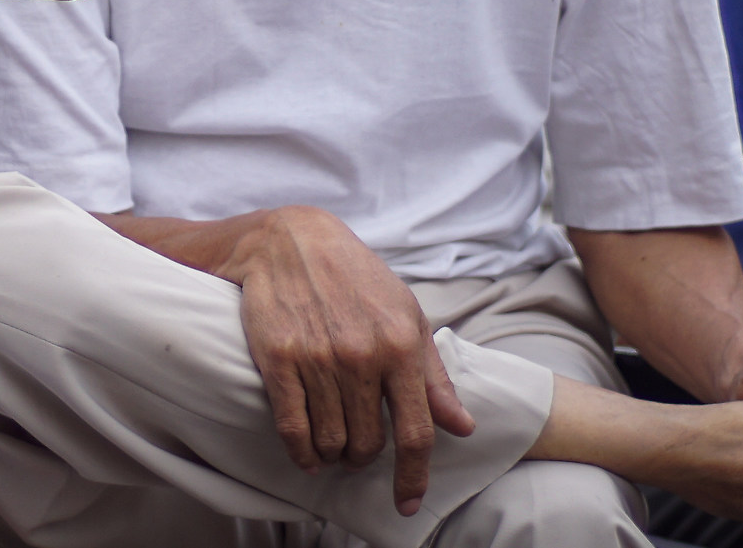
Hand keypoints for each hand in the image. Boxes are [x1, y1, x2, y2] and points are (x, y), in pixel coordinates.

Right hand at [223, 205, 475, 514]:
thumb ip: (434, 375)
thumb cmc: (357, 278)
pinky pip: (294, 428)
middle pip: (369, 443)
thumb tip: (462, 426)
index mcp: (402, 344)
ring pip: (331, 440)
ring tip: (333, 445)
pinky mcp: (280, 359)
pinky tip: (308, 455)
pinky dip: (302, 452)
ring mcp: (319, 358)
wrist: (292, 241)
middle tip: (358, 450)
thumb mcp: (408, 315)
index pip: (416, 431)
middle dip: (364, 458)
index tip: (408, 502)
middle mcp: (363, 355)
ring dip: (334, 454)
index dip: (414, 475)